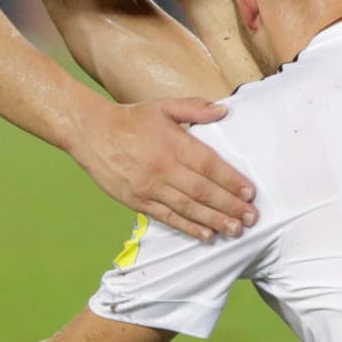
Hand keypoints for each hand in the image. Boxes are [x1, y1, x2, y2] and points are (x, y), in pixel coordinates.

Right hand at [70, 97, 255, 241]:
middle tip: (252, 218)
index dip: (231, 180)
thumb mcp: (163, 106)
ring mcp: (149, 187)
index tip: (250, 192)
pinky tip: (206, 235)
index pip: (209, 165)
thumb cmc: (130, 119)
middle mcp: (163, 168)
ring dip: (214, 220)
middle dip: (230, 206)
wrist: (90, 133)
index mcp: (173, 143)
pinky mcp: (137, 201)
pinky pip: (167, 217)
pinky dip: (188, 227)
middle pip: (202, 191)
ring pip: (188, 208)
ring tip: (236, 230)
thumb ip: (194, 108)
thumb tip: (224, 111)